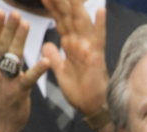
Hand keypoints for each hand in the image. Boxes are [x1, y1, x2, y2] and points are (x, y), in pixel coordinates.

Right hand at [0, 10, 50, 131]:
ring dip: (19, 41)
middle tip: (15, 13)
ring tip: (26, 25)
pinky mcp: (19, 92)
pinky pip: (29, 80)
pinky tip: (46, 62)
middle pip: (2, 46)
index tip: (0, 11)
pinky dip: (37, 70)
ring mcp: (6, 81)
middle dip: (8, 29)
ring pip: (13, 58)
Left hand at [41, 0, 113, 131]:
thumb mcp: (60, 71)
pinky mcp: (96, 56)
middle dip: (61, 1)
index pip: (60, 20)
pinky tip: (100, 10)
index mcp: (71, 44)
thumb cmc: (79, 90)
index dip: (52, 7)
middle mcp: (79, 41)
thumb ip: (54, 56)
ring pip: (81, 21)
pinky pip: (98, 38)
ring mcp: (88, 47)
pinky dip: (100, 24)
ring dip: (76, 6)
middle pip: (69, 16)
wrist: (91, 106)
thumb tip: (46, 45)